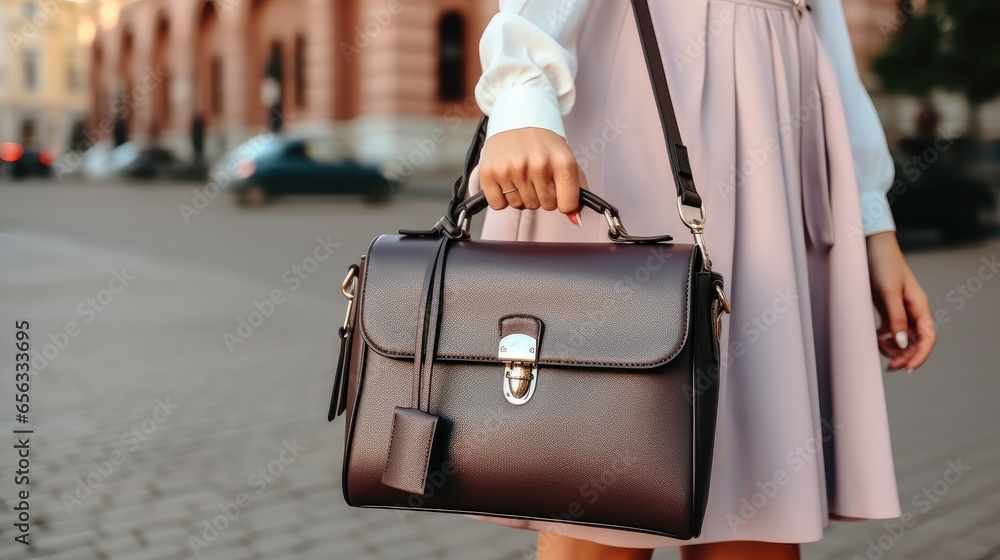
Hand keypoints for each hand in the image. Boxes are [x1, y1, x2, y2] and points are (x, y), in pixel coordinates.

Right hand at [478, 127, 583, 225]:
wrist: (517, 118)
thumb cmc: (543, 143)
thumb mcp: (567, 160)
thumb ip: (577, 191)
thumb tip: (575, 220)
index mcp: (562, 162)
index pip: (567, 204)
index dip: (563, 201)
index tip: (558, 188)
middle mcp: (538, 165)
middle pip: (544, 206)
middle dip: (541, 195)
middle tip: (536, 175)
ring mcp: (512, 169)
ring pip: (521, 206)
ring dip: (521, 195)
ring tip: (521, 174)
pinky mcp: (490, 173)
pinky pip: (499, 205)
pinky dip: (502, 197)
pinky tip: (507, 179)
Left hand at [866, 231, 936, 372]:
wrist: (870, 246)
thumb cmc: (883, 265)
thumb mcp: (888, 292)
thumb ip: (895, 318)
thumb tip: (900, 343)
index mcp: (920, 307)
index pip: (927, 338)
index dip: (920, 356)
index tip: (906, 368)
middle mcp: (913, 310)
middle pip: (915, 342)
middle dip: (904, 355)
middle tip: (889, 366)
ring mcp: (900, 309)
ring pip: (901, 338)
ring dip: (892, 347)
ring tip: (877, 346)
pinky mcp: (887, 308)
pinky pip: (890, 330)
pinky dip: (883, 337)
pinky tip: (873, 337)